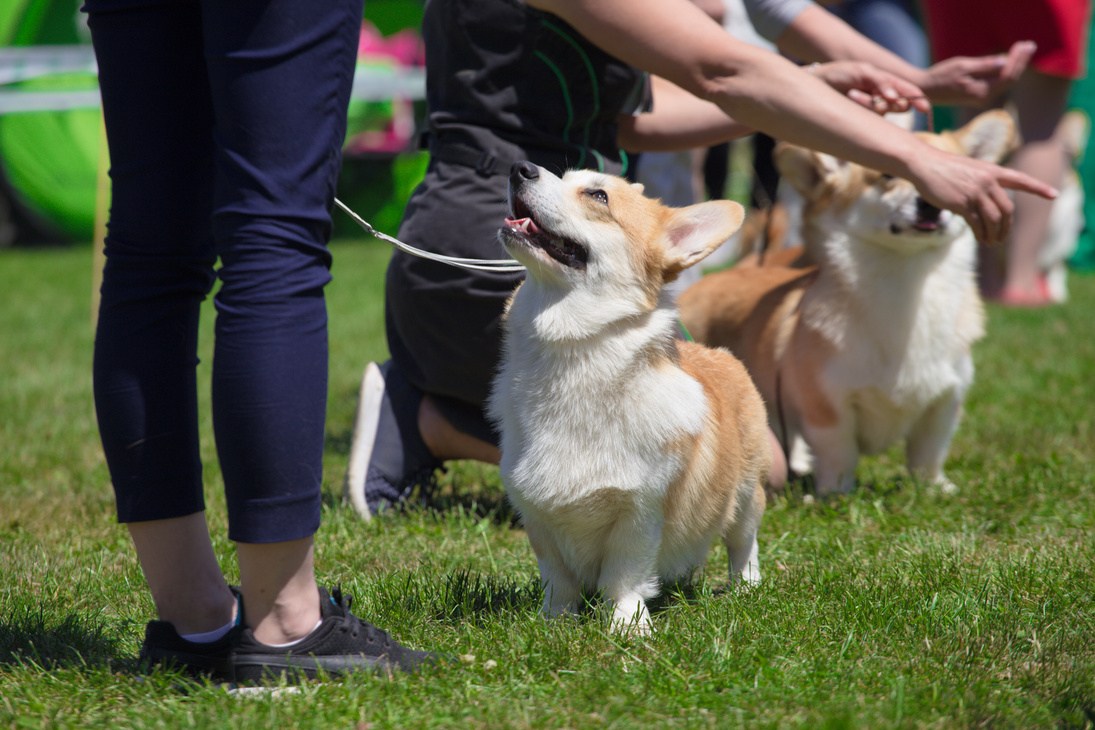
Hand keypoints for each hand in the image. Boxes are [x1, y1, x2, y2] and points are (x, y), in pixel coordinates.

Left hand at [809, 61, 931, 114]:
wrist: (818, 83)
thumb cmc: (840, 74)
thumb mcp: (862, 72)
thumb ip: (880, 81)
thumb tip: (894, 97)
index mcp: (887, 82)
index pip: (909, 92)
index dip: (918, 100)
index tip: (924, 108)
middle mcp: (883, 97)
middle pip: (900, 106)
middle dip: (889, 101)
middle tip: (873, 94)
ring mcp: (872, 110)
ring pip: (884, 112)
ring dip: (870, 103)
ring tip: (853, 93)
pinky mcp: (862, 120)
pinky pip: (870, 119)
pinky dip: (862, 108)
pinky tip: (850, 98)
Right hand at [906, 145, 1056, 244]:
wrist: (924, 165)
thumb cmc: (944, 168)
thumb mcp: (970, 171)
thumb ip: (983, 184)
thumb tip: (986, 205)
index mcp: (993, 171)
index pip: (1021, 180)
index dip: (1038, 188)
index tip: (1054, 195)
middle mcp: (988, 181)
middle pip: (1007, 208)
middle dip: (1006, 227)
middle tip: (1002, 237)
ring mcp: (975, 192)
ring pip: (994, 219)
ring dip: (994, 234)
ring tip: (991, 242)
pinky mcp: (962, 203)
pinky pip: (977, 223)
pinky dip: (981, 234)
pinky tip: (980, 238)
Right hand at [919, 40, 1035, 106]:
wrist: (927, 90)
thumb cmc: (941, 76)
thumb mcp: (962, 65)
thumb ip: (984, 65)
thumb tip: (1004, 62)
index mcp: (981, 91)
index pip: (1008, 75)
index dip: (1019, 59)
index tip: (1024, 45)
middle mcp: (985, 97)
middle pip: (1010, 79)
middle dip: (1021, 61)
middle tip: (1029, 45)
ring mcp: (983, 98)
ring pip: (1006, 82)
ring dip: (1016, 65)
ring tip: (1023, 50)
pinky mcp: (980, 96)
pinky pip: (999, 83)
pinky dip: (1007, 71)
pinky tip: (1011, 61)